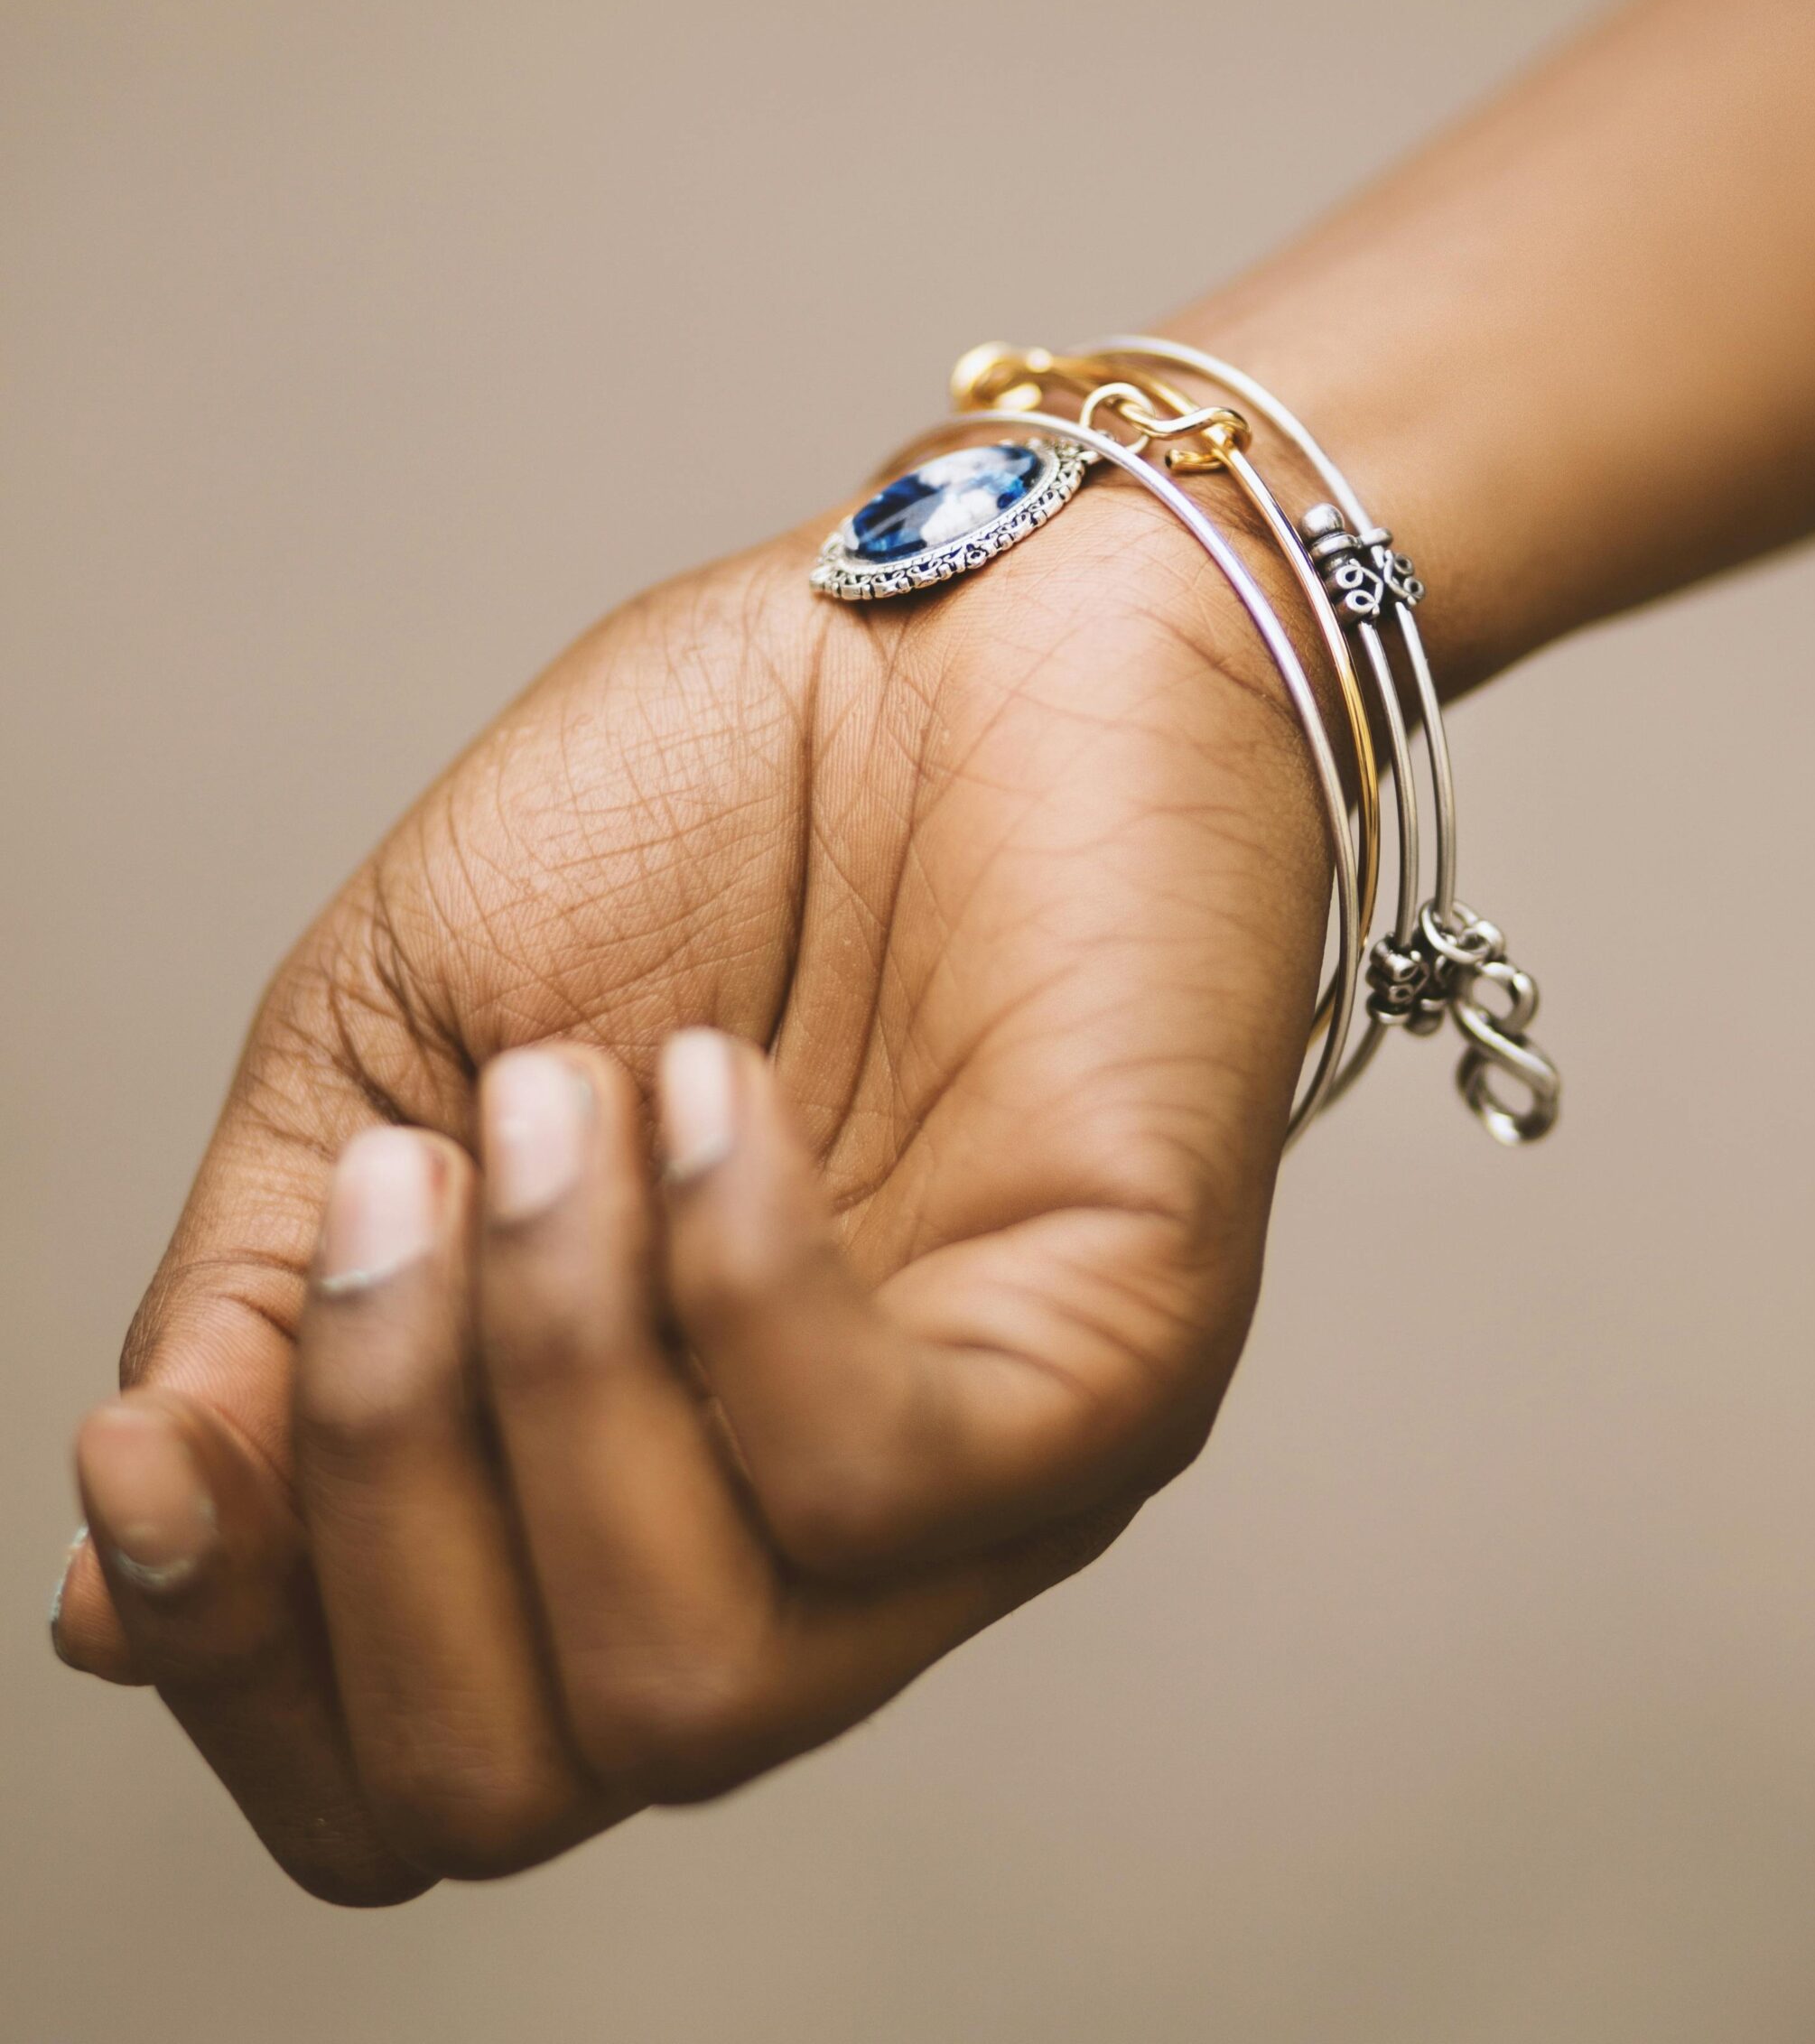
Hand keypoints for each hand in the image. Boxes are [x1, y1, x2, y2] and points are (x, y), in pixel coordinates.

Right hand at [53, 481, 1327, 1900]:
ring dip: (550, 1368)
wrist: (958, 613)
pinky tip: (724, 1095)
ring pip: (685, 1689)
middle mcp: (806, 1537)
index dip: (242, 1663)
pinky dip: (733, 1284)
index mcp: (629, 1481)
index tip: (159, 1447)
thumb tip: (117, 1598)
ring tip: (581, 1097)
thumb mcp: (400, 1052)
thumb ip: (272, 1324)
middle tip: (425, 1176)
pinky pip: (876, 1484)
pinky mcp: (1119, 1369)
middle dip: (382, 1490)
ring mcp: (979, 1481)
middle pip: (520, 1778)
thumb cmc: (700, 806)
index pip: (413, 1770)